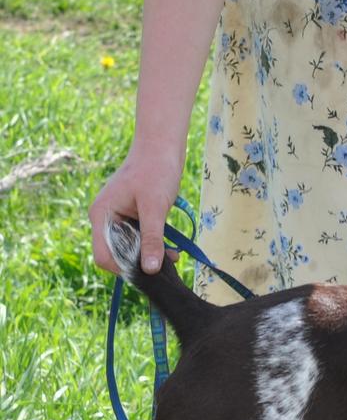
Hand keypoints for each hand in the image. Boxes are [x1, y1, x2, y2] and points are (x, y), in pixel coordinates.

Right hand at [89, 141, 184, 274]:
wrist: (162, 148)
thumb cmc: (156, 172)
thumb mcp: (155, 208)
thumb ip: (152, 239)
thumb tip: (150, 270)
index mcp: (102, 216)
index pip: (103, 256)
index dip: (124, 268)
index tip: (149, 271)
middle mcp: (105, 219)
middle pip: (115, 255)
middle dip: (138, 263)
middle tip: (165, 266)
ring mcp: (118, 218)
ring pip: (129, 250)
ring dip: (148, 257)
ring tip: (172, 258)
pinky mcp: (131, 217)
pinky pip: (138, 240)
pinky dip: (153, 247)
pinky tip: (171, 251)